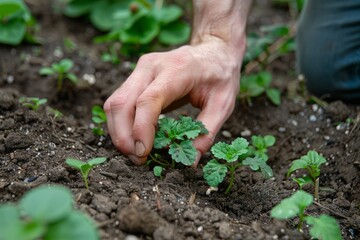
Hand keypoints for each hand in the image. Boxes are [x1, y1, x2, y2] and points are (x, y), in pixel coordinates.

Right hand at [104, 37, 242, 165]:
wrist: (213, 49)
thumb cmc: (220, 75)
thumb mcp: (224, 104)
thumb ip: (207, 131)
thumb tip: (189, 161)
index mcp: (176, 70)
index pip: (148, 100)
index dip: (141, 129)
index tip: (144, 153)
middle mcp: (151, 66)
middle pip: (123, 102)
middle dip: (124, 136)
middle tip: (138, 159)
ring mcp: (140, 69)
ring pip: (114, 103)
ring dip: (118, 132)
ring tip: (134, 153)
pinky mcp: (135, 76)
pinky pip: (118, 102)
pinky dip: (120, 123)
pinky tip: (132, 138)